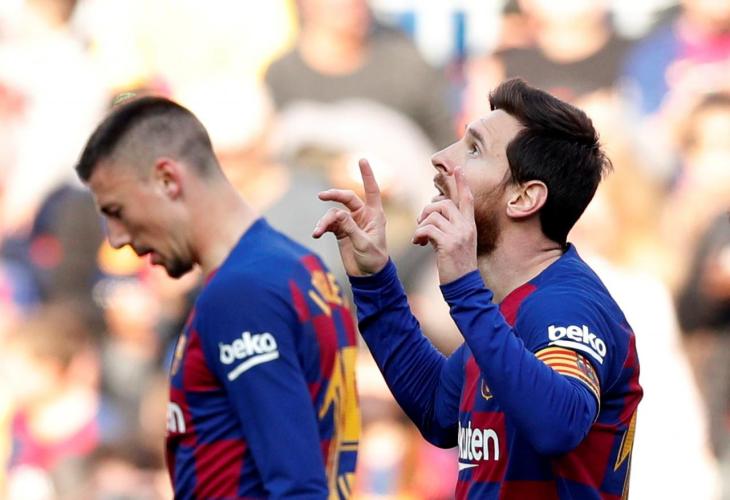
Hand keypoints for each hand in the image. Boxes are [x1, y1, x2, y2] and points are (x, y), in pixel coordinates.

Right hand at [313, 158, 388, 275]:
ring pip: (334, 213)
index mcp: (375, 215)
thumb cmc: (373, 259)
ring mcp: (350, 222)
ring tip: (318, 231)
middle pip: (347, 198)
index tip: (362, 159)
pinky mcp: (340, 231)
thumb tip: (337, 214)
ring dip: (325, 221)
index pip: (372, 190)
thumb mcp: (364, 243)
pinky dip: (322, 227)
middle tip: (322, 196)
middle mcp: (363, 215)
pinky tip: (317, 234)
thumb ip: (351, 228)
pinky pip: (328, 224)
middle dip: (334, 195)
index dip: (367, 175)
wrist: (367, 276)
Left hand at [412, 167, 477, 283]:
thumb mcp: (458, 243)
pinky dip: (419, 234)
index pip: (467, 199)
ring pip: (434, 215)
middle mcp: (466, 227)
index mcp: (469, 225)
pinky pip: (428, 228)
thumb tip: (433, 216)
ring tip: (420, 238)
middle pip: (444, 204)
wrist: (464, 285)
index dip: (462, 183)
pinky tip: (418, 243)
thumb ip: (450, 227)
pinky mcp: (448, 244)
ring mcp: (459, 235)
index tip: (458, 169)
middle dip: (428, 210)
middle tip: (421, 224)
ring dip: (421, 225)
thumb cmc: (457, 265)